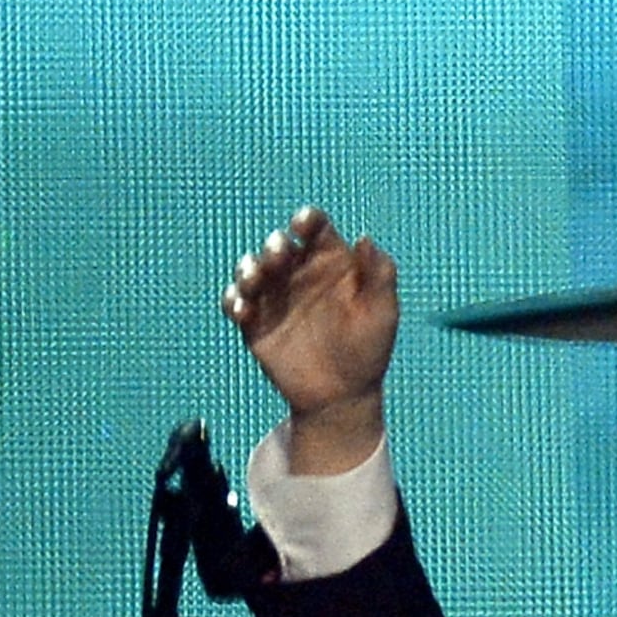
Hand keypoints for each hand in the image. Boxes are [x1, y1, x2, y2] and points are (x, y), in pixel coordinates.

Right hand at [221, 208, 396, 472]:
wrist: (343, 396)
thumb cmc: (368, 350)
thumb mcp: (382, 314)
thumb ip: (379, 275)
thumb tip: (365, 237)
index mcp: (330, 263)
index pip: (315, 229)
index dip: (307, 220)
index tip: (303, 225)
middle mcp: (298, 273)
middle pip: (279, 245)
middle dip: (275, 245)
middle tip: (279, 254)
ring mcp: (274, 295)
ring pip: (251, 268)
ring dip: (248, 267)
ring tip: (254, 278)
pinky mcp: (254, 320)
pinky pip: (235, 301)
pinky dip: (234, 300)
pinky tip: (242, 309)